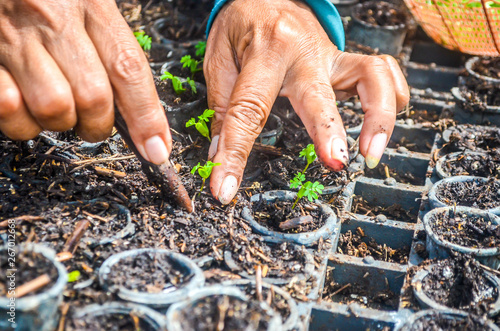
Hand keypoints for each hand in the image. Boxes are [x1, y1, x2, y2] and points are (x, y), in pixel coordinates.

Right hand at [0, 0, 170, 164]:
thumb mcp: (88, 1)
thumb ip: (112, 46)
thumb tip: (140, 112)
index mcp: (91, 3)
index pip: (129, 70)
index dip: (147, 117)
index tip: (157, 149)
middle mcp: (53, 19)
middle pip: (94, 98)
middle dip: (99, 125)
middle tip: (94, 123)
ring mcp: (13, 38)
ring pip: (54, 109)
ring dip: (59, 122)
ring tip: (56, 107)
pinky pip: (8, 108)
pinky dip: (21, 120)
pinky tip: (24, 102)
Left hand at [204, 0, 408, 204]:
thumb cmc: (241, 24)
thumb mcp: (219, 58)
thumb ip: (223, 104)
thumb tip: (219, 153)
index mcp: (265, 50)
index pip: (249, 110)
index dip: (235, 154)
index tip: (225, 188)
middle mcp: (304, 53)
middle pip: (320, 95)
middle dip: (328, 131)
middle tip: (335, 164)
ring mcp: (331, 56)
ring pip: (372, 78)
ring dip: (378, 118)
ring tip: (370, 154)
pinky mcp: (346, 62)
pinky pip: (383, 73)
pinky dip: (391, 98)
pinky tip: (379, 125)